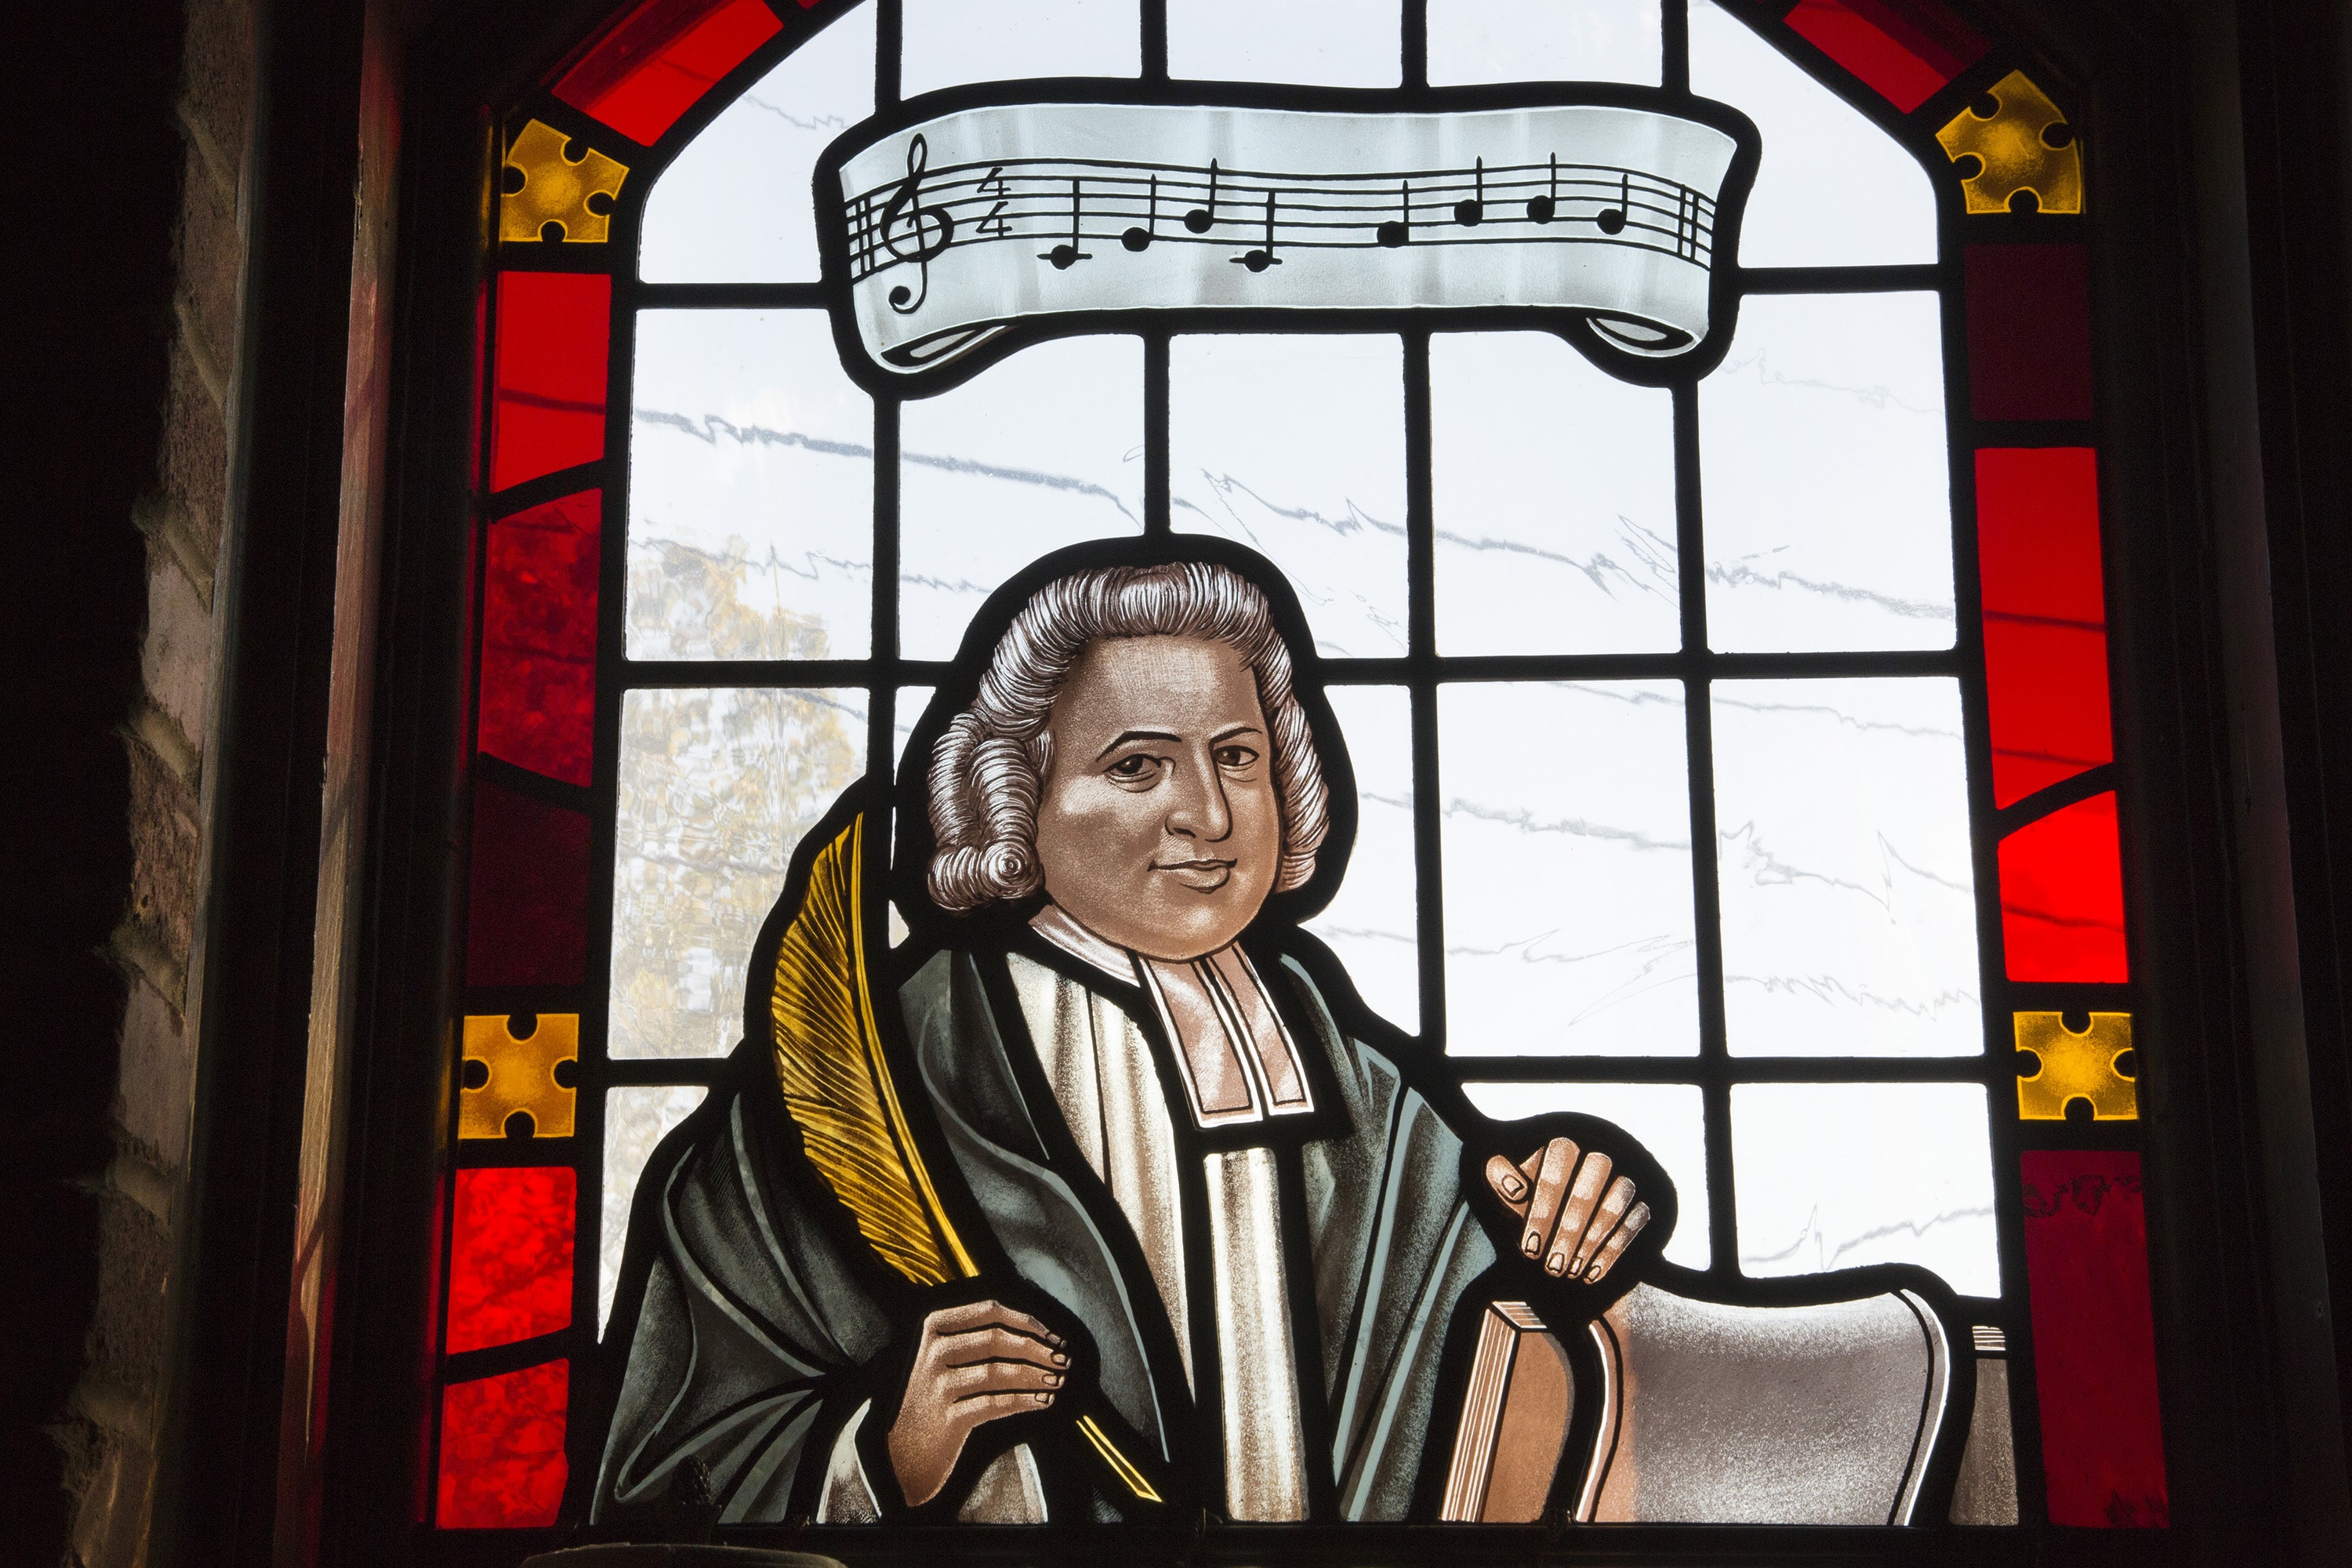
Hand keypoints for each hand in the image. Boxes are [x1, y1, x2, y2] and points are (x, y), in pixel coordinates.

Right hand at [886, 1299, 1067, 1507]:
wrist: (903, 1452)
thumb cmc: (933, 1398)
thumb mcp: (942, 1357)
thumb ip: (975, 1336)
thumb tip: (1035, 1330)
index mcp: (934, 1327)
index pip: (989, 1311)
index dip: (1027, 1321)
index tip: (1053, 1335)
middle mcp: (933, 1352)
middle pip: (997, 1339)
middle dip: (1037, 1348)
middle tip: (1064, 1359)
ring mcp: (938, 1386)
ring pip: (999, 1372)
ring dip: (1036, 1375)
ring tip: (1059, 1380)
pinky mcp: (948, 1418)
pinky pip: (996, 1404)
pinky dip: (1025, 1401)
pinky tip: (1043, 1401)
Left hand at [1485, 1137, 1650, 1284]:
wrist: (1561, 1192)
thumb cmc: (1526, 1186)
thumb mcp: (1506, 1174)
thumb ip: (1502, 1174)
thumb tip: (1517, 1188)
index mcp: (1563, 1136)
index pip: (1555, 1173)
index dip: (1542, 1215)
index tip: (1529, 1249)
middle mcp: (1599, 1148)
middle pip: (1585, 1194)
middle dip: (1567, 1235)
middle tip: (1551, 1267)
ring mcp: (1628, 1169)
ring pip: (1611, 1208)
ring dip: (1589, 1246)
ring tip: (1569, 1274)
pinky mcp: (1649, 1192)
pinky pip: (1636, 1220)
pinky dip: (1612, 1250)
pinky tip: (1591, 1273)